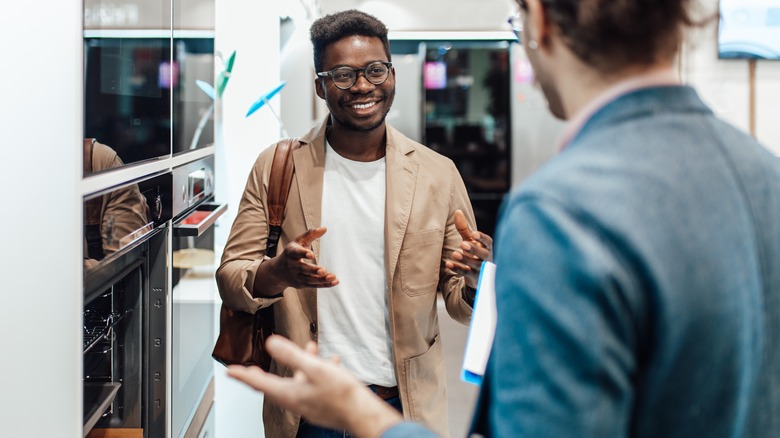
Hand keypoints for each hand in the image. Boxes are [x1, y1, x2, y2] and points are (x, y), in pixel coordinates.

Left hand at [227, 335, 402, 436]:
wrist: (364, 414)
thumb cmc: (342, 395)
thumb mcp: (315, 369)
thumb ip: (292, 355)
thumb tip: (270, 343)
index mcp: (290, 394)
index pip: (259, 384)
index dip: (244, 376)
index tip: (231, 371)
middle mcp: (296, 400)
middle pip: (273, 385)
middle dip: (262, 375)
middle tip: (249, 371)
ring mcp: (310, 403)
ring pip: (298, 381)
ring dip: (299, 364)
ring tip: (309, 347)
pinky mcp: (323, 403)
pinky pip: (316, 384)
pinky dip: (319, 370)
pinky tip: (332, 361)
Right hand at [273, 227, 339, 288]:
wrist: (278, 271)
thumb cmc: (292, 253)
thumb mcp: (298, 242)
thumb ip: (310, 235)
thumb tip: (325, 228)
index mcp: (291, 253)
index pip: (296, 253)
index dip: (303, 253)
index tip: (311, 254)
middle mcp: (292, 266)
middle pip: (303, 269)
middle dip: (313, 270)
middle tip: (323, 270)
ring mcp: (297, 277)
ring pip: (309, 279)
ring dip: (321, 279)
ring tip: (332, 277)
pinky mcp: (302, 284)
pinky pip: (314, 285)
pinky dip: (325, 285)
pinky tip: (334, 282)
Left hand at [445, 210, 492, 288]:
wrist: (478, 273)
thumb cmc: (474, 252)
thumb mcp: (469, 240)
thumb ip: (464, 228)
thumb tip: (457, 211)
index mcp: (487, 247)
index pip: (488, 242)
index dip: (482, 238)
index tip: (475, 234)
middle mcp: (486, 258)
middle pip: (483, 254)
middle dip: (474, 249)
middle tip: (463, 244)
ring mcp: (481, 269)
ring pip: (475, 265)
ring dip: (465, 259)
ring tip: (455, 254)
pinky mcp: (474, 277)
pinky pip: (466, 273)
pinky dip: (457, 268)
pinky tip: (448, 264)